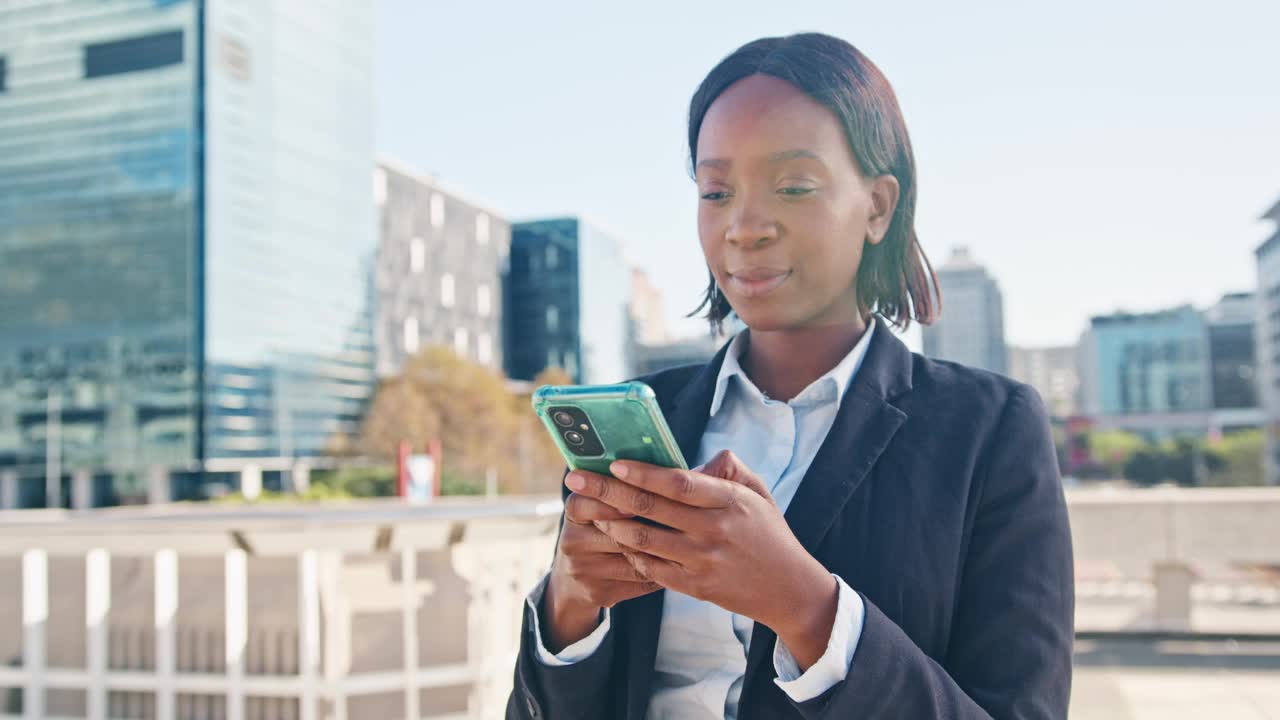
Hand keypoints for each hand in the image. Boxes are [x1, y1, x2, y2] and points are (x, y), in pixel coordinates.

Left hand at [565, 450, 838, 668]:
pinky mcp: (694, 586)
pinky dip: (629, 553)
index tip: (613, 462)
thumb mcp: (757, 493)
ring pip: (642, 539)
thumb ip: (727, 469)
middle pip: (650, 507)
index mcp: (728, 501)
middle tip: (576, 480)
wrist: (788, 588)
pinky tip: (616, 540)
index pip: (677, 482)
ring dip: (611, 523)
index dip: (642, 472)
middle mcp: (712, 530)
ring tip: (591, 511)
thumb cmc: (769, 534)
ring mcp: (701, 561)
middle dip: (607, 491)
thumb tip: (693, 460)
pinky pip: (650, 568)